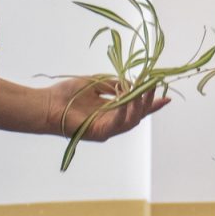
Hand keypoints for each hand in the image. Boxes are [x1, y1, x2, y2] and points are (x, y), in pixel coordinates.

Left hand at [47, 76, 169, 141]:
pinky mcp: (99, 133)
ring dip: (139, 105)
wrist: (47, 105)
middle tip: (154, 85)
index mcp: (112, 111)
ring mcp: (107, 129)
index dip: (152, 103)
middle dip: (149, 101)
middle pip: (138, 115)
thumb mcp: (96, 83)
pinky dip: (124, 111)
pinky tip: (128, 99)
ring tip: (143, 90)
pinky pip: (117, 123)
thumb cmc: (68, 94)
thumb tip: (132, 82)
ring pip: (131, 121)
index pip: (136, 107)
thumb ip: (114, 84)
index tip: (167, 95)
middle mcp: (112, 122)